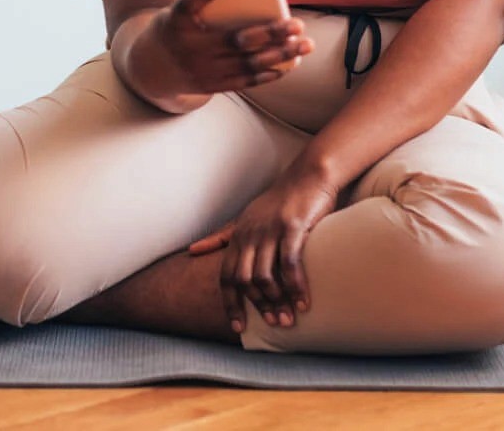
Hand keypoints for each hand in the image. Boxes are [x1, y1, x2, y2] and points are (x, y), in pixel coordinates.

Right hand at [154, 0, 313, 94]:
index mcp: (178, 22)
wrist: (152, 68)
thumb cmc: (174, 28)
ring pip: (247, 64)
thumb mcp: (179, 10)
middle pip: (237, 41)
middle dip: (271, 33)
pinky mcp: (212, 85)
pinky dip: (268, 73)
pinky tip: (288, 63)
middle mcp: (191, 50)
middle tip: (297, 24)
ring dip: (279, 55)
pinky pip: (245, 81)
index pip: (191, 3)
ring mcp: (203, 71)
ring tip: (304, 44)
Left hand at [187, 166, 338, 333]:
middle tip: (274, 324)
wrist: (309, 175)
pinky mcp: (292, 227)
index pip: (227, 276)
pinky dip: (296, 287)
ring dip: (276, 302)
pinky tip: (304, 302)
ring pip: (265, 276)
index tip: (239, 327)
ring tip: (289, 319)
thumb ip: (223, 236)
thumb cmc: (281, 200)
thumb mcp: (247, 216)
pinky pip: (290, 264)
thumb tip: (193, 250)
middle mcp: (250, 233)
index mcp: (239, 234)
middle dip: (257, 306)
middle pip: (244, 279)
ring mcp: (270, 229)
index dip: (230, 303)